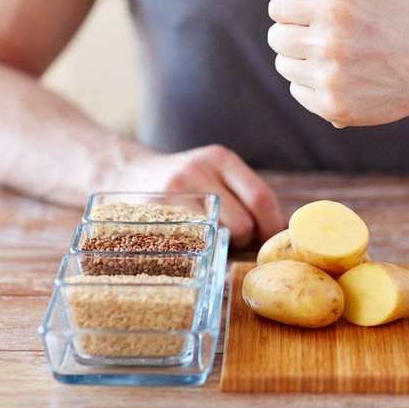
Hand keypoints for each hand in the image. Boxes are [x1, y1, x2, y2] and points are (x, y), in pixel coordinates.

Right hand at [113, 144, 284, 247]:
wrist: (127, 172)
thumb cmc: (183, 180)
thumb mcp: (213, 170)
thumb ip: (243, 191)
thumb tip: (281, 227)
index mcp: (220, 158)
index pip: (261, 197)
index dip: (272, 224)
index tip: (273, 237)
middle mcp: (198, 170)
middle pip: (243, 222)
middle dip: (247, 239)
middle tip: (239, 239)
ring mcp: (174, 192)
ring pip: (219, 236)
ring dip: (224, 245)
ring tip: (214, 237)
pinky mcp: (154, 213)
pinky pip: (192, 243)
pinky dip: (200, 249)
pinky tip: (195, 242)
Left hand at [267, 0, 408, 127]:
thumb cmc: (403, 15)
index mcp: (335, 8)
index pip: (278, 7)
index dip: (298, 7)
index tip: (320, 10)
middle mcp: (329, 45)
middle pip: (277, 37)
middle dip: (298, 32)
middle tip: (329, 34)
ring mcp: (330, 80)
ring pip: (284, 65)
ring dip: (303, 59)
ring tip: (336, 54)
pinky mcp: (332, 107)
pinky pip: (298, 91)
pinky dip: (313, 85)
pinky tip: (341, 76)